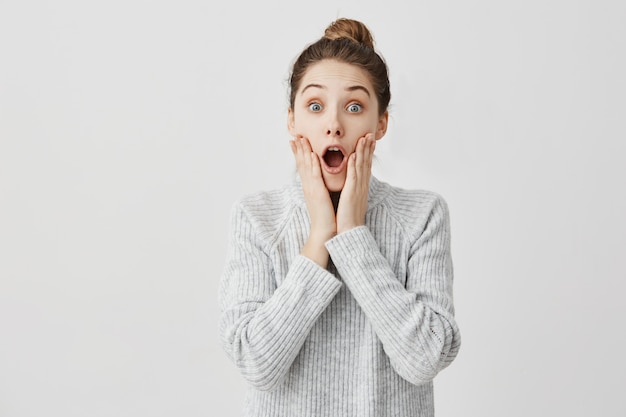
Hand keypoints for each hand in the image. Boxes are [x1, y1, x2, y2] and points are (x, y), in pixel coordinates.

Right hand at [290, 137, 335, 265]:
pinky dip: (313, 164)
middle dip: (298, 149)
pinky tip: (312, 154)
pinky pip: (315, 175)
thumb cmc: (326, 218)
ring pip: (306, 167)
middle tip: (295, 136)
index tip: (296, 142)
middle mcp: (308, 186)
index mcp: (310, 188)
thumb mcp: (322, 200)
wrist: (324, 232)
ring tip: (300, 139)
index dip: (299, 154)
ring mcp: (311, 189)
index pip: (303, 167)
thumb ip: (321, 189)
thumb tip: (322, 183)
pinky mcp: (317, 193)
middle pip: (302, 164)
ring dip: (303, 152)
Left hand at [336, 133, 375, 233]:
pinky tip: (354, 156)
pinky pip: (353, 177)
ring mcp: (358, 189)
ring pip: (362, 167)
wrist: (349, 232)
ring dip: (363, 151)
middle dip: (368, 148)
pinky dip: (354, 166)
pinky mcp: (351, 194)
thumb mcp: (351, 200)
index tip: (369, 141)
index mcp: (361, 187)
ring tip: (365, 138)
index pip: (366, 166)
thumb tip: (351, 183)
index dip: (368, 153)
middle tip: (370, 134)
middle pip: (367, 163)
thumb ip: (352, 189)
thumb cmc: (348, 218)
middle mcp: (362, 186)